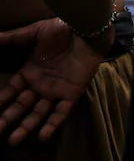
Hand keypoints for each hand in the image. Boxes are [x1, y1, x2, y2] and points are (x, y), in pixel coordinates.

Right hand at [0, 19, 101, 144]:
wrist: (87, 31)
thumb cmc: (62, 30)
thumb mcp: (35, 32)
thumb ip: (14, 37)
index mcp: (31, 72)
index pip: (12, 90)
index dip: (1, 100)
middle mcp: (41, 84)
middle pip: (21, 105)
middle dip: (8, 118)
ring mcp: (56, 90)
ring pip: (38, 113)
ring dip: (26, 126)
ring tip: (13, 140)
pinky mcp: (72, 93)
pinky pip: (61, 112)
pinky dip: (52, 124)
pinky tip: (42, 136)